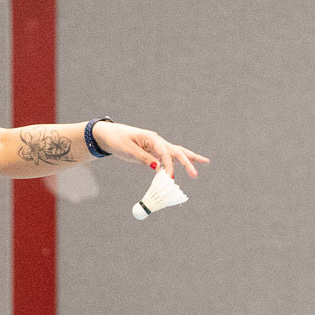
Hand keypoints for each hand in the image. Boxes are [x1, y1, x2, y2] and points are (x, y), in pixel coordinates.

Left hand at [93, 122, 208, 178]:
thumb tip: (158, 168)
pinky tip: (189, 165)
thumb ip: (144, 158)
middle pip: (177, 151)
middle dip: (188, 162)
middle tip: (195, 175)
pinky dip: (179, 162)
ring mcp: (157, 146)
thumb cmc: (117, 140)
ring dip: (190, 158)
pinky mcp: (155, 151)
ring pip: (177, 152)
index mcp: (151, 138)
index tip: (170, 178)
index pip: (165, 152)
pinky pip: (170, 157)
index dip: (169, 166)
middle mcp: (157, 141)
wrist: (109, 135)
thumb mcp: (128, 150)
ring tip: (205, 161)